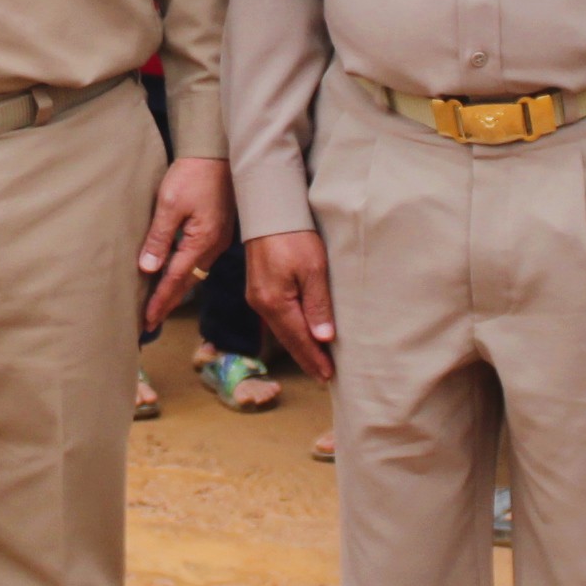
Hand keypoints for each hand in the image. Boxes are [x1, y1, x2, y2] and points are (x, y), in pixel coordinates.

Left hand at [138, 155, 233, 334]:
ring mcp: (217, 240)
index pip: (175, 280)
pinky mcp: (217, 231)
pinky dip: (185, 272)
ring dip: (177, 288)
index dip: (160, 302)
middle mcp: (212, 247)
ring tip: (160, 303)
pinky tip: (175, 274)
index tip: (147, 321)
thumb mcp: (170, 203)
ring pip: (194, 273)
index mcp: (201, 242)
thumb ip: (159, 237)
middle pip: (187, 283)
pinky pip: (199, 260)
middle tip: (151, 321)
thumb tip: (148, 268)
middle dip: (169, 302)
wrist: (218, 153)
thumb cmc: (193, 174)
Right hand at [242, 230, 336, 383]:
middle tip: (325, 376)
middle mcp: (261, 304)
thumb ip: (318, 305)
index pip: (299, 340)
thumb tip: (323, 338)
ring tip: (317, 360)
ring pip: (282, 329)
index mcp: (275, 303)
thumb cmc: (293, 235)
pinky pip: (277, 317)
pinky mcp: (259, 287)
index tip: (329, 376)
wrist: (268, 209)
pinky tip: (301, 333)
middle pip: (288, 338)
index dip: (314, 359)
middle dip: (307, 358)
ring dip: (299, 345)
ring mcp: (257, 296)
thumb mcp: (314, 269)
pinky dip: (292, 329)